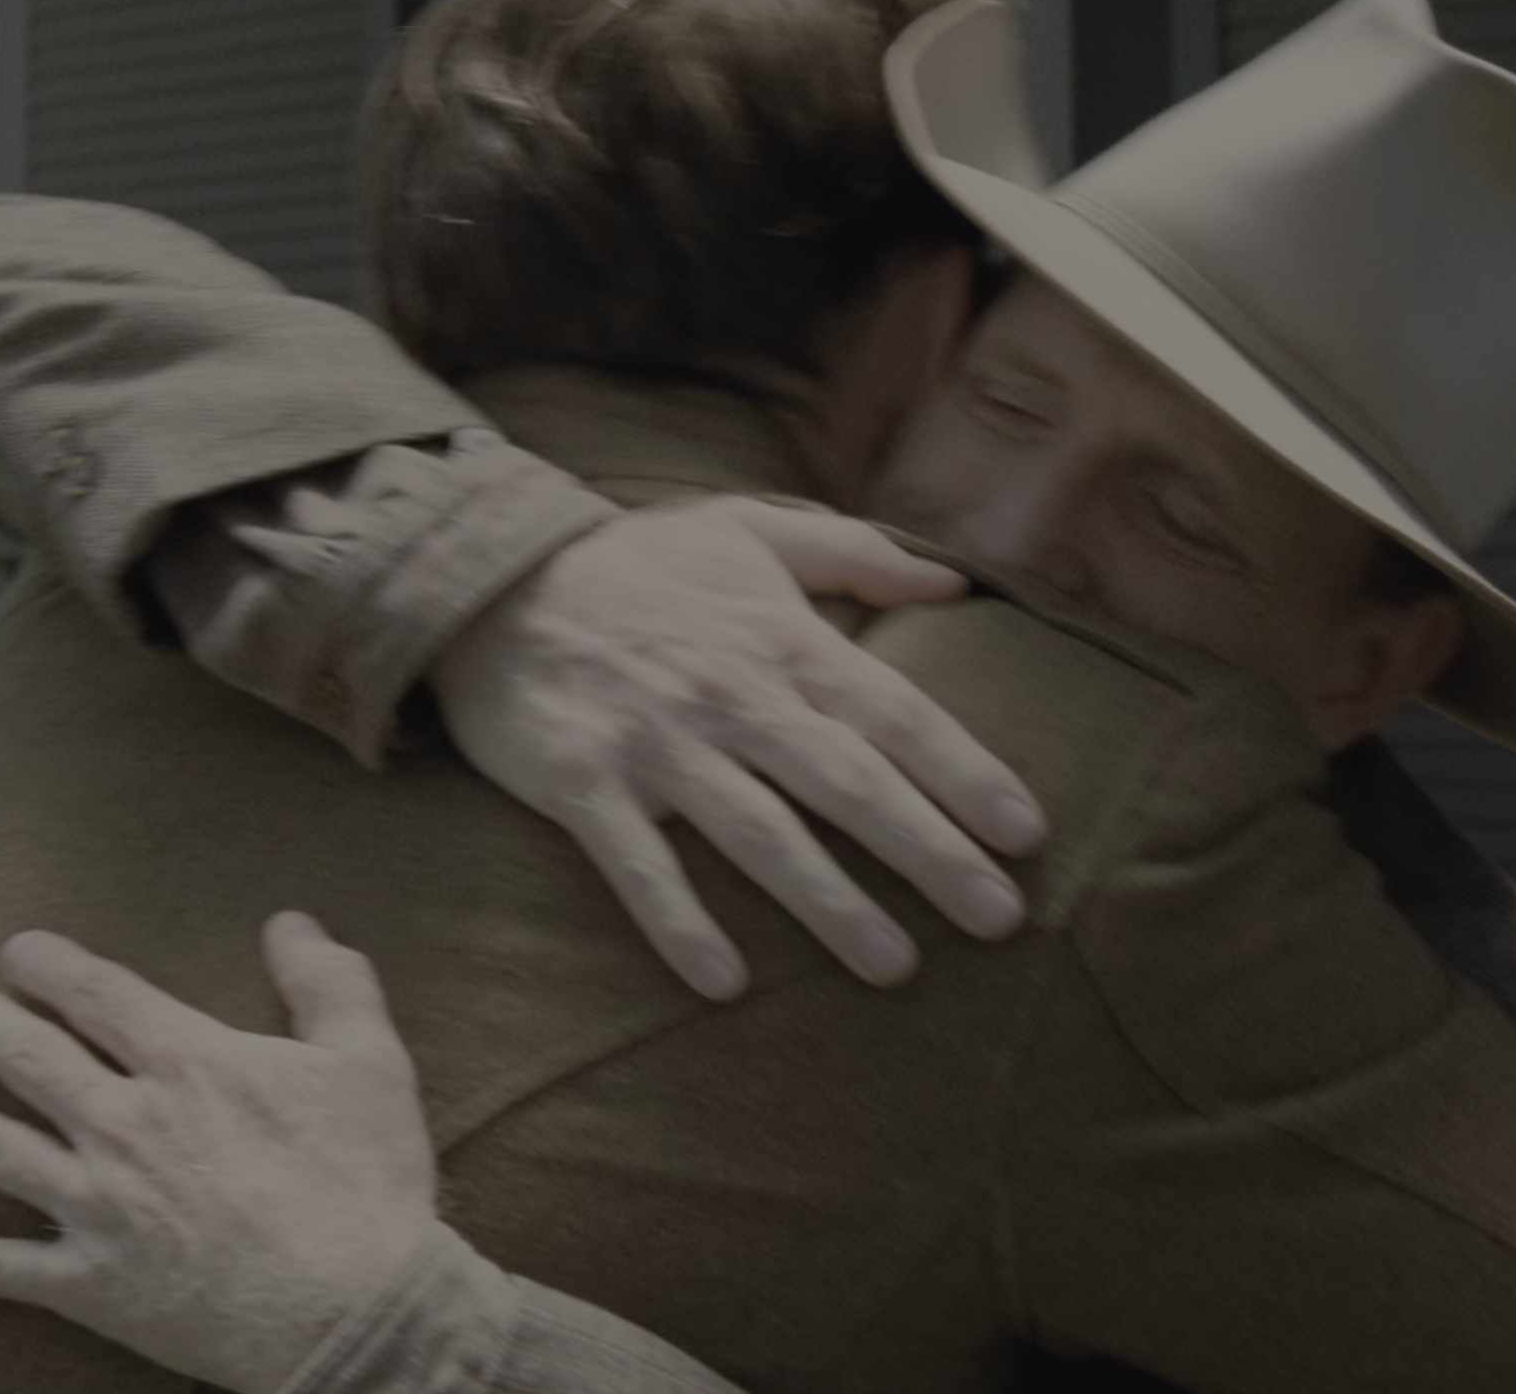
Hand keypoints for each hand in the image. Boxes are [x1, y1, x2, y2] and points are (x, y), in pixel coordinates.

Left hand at [0, 915, 436, 1393]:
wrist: (353, 1315)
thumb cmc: (365, 1186)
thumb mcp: (370, 1063)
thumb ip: (327, 983)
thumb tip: (291, 922)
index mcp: (186, 1063)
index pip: (96, 994)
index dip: (50, 965)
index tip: (18, 951)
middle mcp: (124, 1125)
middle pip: (31, 1060)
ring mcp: (99, 1207)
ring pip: (1, 1152)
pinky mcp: (93, 1284)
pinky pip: (9, 1267)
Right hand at [428, 497, 1045, 999]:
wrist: (490, 578)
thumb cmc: (637, 565)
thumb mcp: (747, 530)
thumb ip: (854, 553)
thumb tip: (952, 580)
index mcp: (781, 640)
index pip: (892, 712)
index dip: (964, 772)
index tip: (1025, 834)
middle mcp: (731, 696)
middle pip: (847, 782)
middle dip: (928, 852)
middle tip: (998, 919)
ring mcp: (657, 745)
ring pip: (758, 834)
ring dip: (828, 902)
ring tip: (894, 966)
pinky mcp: (584, 785)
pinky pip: (639, 867)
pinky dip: (680, 922)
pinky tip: (724, 984)